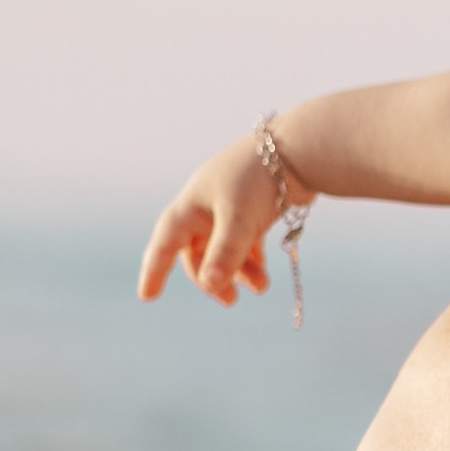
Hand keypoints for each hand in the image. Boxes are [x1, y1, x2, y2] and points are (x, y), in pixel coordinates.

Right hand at [138, 132, 305, 306]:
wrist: (302, 150)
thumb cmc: (262, 179)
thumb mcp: (240, 219)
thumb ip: (225, 254)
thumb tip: (210, 285)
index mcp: (192, 204)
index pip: (166, 241)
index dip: (155, 269)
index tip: (147, 297)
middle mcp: (206, 205)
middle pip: (197, 251)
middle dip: (211, 278)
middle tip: (230, 300)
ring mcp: (230, 206)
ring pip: (223, 248)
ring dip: (237, 271)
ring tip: (261, 288)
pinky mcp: (254, 207)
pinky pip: (243, 240)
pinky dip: (250, 258)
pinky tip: (261, 272)